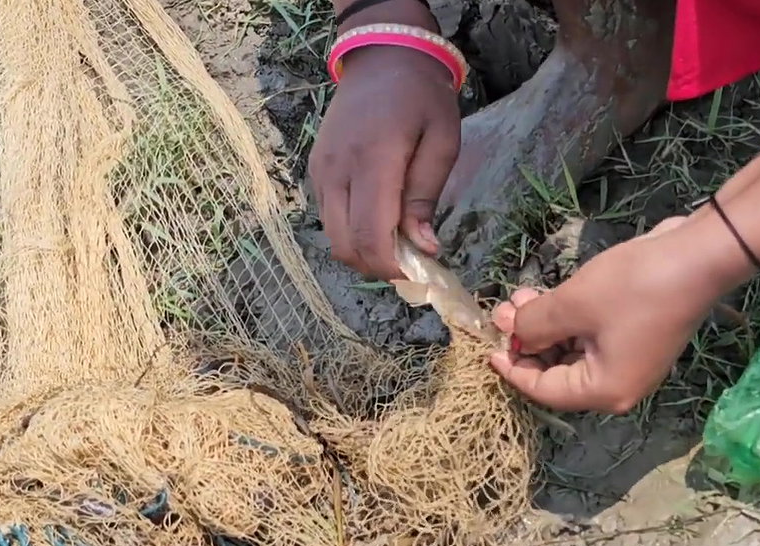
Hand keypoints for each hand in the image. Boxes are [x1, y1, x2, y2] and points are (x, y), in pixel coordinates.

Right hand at [308, 46, 460, 279]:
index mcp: (374, 160)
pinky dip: (351, 231)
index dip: (391, 266)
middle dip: (378, 266)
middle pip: (346, 245)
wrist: (381, 57)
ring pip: (333, 236)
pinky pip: (329, 216)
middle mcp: (337, 169)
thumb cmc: (422, 97)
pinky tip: (379, 222)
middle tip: (411, 263)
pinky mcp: (316, 169)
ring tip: (397, 244)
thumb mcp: (442, 141)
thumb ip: (427, 196)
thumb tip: (424, 246)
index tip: (418, 274)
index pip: (370, 234)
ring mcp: (321, 170)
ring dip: (363, 252)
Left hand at [490, 216, 740, 413]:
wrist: (699, 257)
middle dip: (528, 340)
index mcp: (604, 391)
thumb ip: (535, 324)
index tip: (487, 345)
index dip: (512, 367)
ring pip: (574, 351)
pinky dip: (570, 321)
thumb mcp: (572, 304)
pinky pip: (593, 338)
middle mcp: (620, 386)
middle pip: (559, 373)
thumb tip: (515, 333)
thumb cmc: (633, 287)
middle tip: (504, 308)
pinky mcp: (639, 337)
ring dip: (546, 325)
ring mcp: (632, 362)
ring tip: (522, 294)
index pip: (544, 391)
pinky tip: (550, 294)